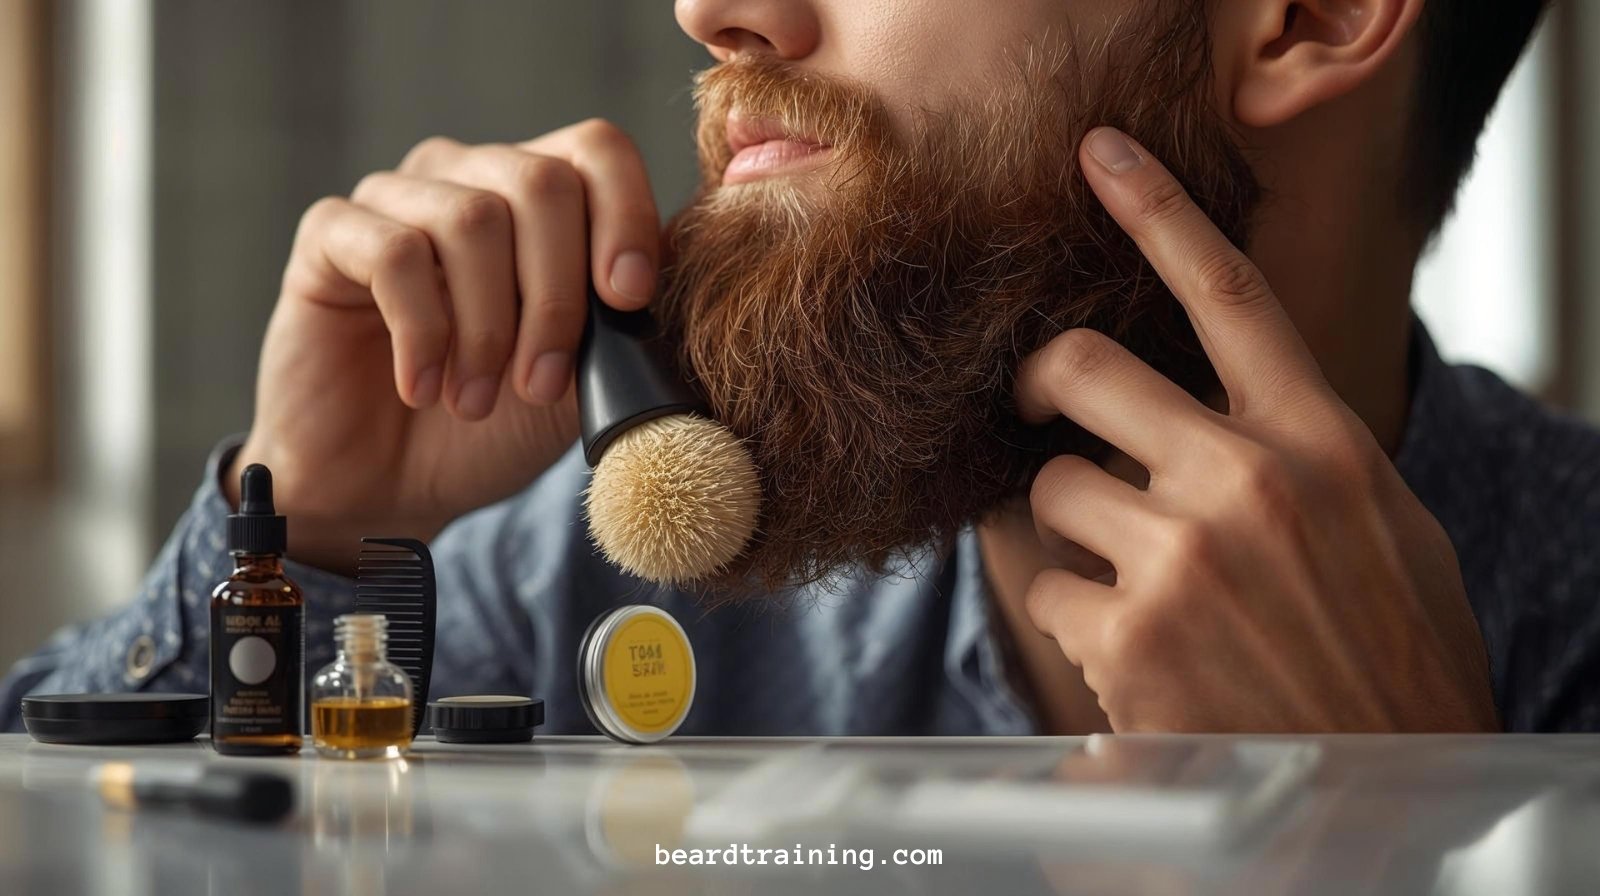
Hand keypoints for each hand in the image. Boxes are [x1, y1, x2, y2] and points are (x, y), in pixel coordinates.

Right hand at [230, 120, 661, 572]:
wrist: (390, 488)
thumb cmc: (494, 427)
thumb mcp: (585, 377)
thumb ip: (629, 318)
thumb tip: (682, 269)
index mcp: (542, 197)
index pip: (598, 150)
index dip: (625, 215)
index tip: (629, 299)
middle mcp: (472, 177)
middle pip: (541, 181)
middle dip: (557, 296)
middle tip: (542, 384)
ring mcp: (398, 198)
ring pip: (472, 219)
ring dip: (488, 328)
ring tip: (478, 399)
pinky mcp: (330, 234)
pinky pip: (394, 253)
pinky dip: (423, 333)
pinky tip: (424, 389)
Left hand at [1015, 127, 1497, 732]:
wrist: (1389, 794)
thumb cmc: (1390, 660)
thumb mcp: (1384, 529)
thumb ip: (1302, 454)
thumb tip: (1220, 405)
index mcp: (1322, 443)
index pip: (1232, 296)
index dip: (1158, 215)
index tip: (1099, 157)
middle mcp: (1251, 482)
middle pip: (1084, 369)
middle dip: (1043, 380)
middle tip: (1037, 398)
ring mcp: (1186, 556)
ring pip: (1052, 486)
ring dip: (1070, 523)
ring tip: (1128, 575)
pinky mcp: (1131, 636)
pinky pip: (1047, 587)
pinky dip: (1073, 612)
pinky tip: (1130, 649)